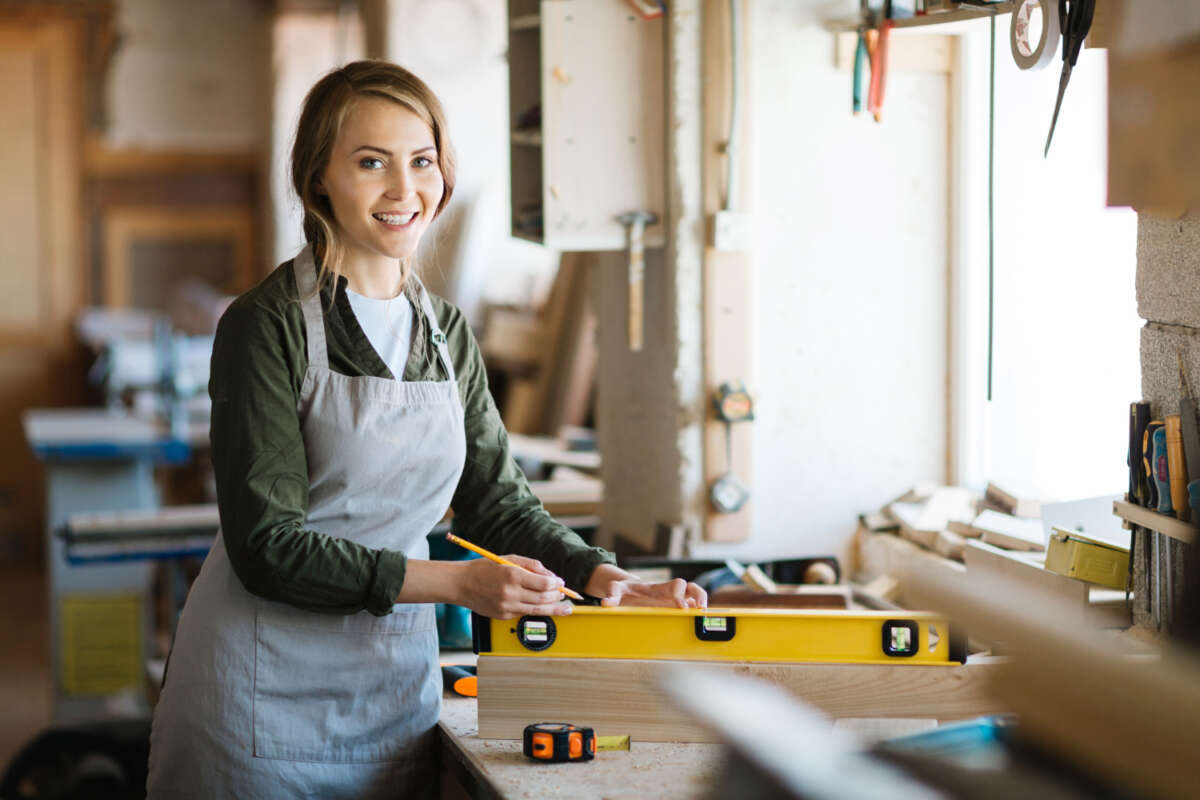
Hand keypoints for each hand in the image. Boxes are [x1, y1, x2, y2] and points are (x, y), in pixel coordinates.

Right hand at [456, 555, 573, 619]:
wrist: (461, 584)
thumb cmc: (484, 569)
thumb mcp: (509, 559)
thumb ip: (531, 565)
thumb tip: (551, 576)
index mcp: (512, 575)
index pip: (543, 584)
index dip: (556, 584)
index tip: (561, 583)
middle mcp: (510, 593)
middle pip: (542, 598)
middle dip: (557, 597)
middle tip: (564, 595)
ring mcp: (506, 606)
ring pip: (537, 610)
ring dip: (553, 608)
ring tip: (564, 608)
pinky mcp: (503, 616)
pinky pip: (524, 613)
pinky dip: (536, 610)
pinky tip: (544, 607)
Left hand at [583, 564, 707, 608]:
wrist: (629, 590)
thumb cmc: (625, 590)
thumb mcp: (616, 589)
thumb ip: (612, 594)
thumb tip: (605, 603)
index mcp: (658, 588)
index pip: (675, 585)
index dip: (680, 594)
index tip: (681, 605)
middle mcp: (669, 593)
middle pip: (690, 587)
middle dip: (698, 596)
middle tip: (700, 609)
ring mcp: (673, 600)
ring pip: (694, 596)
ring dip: (701, 602)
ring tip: (703, 615)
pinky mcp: (673, 608)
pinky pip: (690, 608)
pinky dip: (696, 613)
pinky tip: (697, 622)